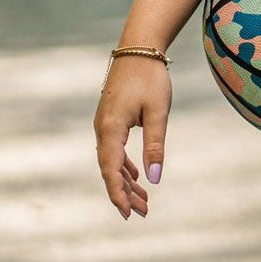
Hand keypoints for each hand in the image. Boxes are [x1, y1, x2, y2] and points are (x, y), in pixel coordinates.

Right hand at [93, 54, 170, 218]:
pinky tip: (138, 176)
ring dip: (126, 181)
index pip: (111, 169)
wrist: (138, 48)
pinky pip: (115, 150)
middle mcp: (103, 129)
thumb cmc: (150, 78)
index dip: (118, 193)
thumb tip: (155, 179)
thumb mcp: (157, 112)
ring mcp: (105, 125)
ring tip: (144, 201)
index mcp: (110, 128)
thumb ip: (155, 145)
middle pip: (110, 170)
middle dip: (125, 193)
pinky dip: (125, 166)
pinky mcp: (112, 120)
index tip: (128, 213)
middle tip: (143, 213)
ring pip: (113, 161)